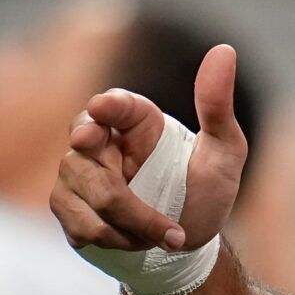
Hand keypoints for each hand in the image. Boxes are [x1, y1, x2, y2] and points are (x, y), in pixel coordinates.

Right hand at [51, 44, 247, 252]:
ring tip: (166, 235)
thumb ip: (217, 106)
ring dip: (129, 224)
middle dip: (121, 196)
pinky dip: (114, 239)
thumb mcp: (225, 152)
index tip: (101, 111)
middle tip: (161, 224)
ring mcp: (78, 174)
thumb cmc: (207, 191)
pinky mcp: (69, 207)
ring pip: (81, 193)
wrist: (189, 244)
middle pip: (85, 156)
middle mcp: (101, 142)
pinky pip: (78, 223)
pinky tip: (139, 243)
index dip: (104, 107)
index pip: (110, 104)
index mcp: (137, 120)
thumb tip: (224, 50)